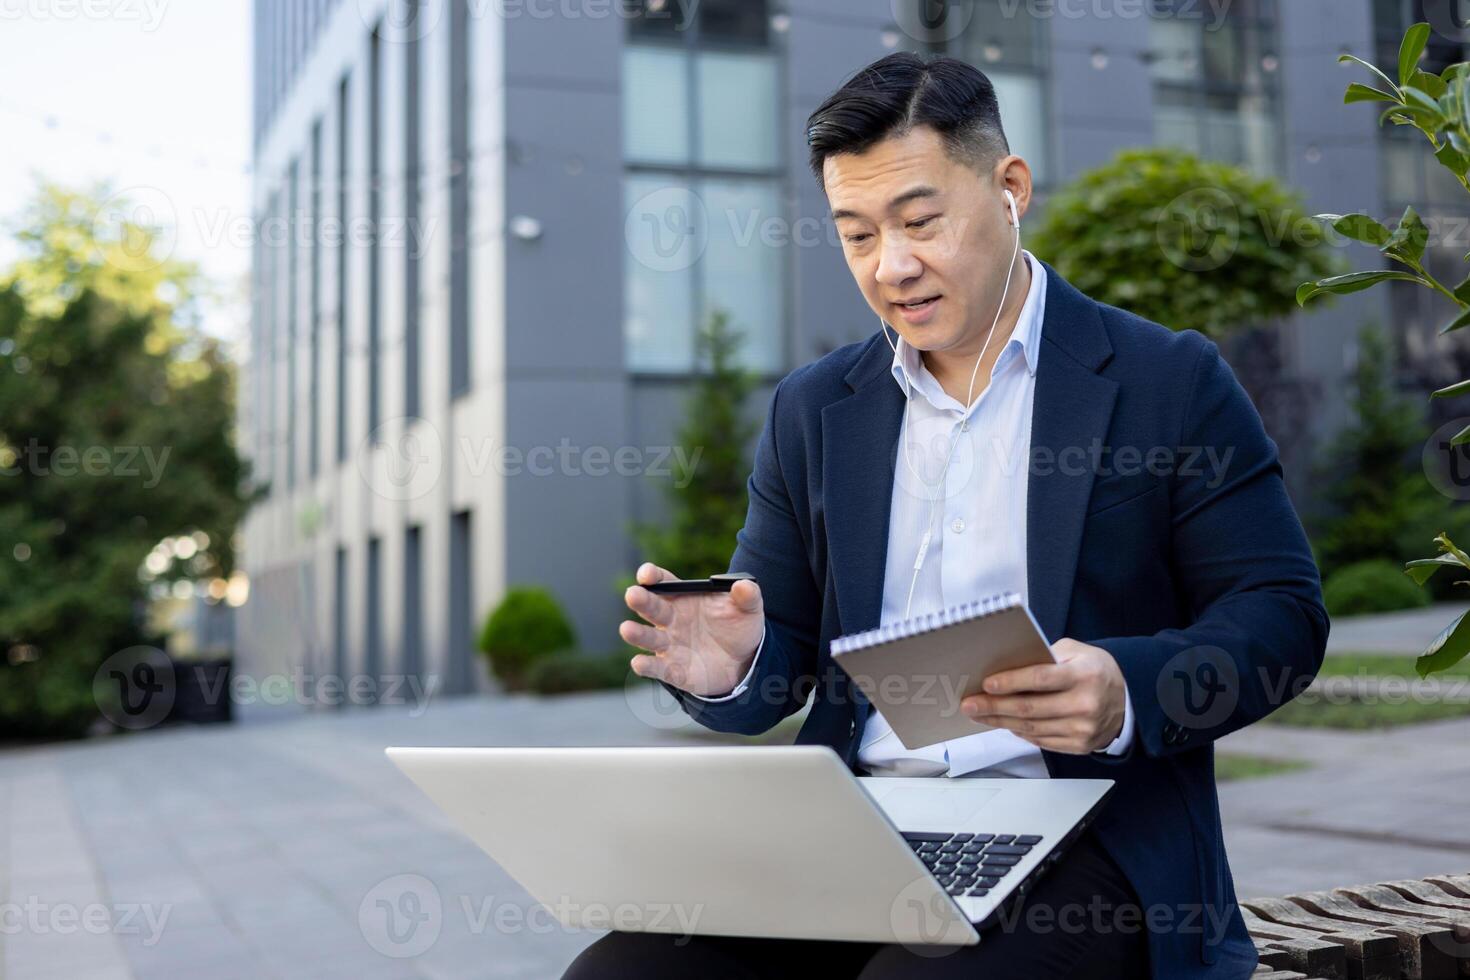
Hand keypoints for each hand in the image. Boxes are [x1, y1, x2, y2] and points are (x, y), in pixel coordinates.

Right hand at [621, 563, 764, 696]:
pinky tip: (639, 663)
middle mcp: (670, 619)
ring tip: (627, 630)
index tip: (646, 574)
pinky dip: (646, 666)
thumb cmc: (739, 628)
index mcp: (683, 597)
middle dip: (640, 600)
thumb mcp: (748, 609)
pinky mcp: (672, 669)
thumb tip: (744, 586)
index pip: (662, 582)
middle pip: (650, 607)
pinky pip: (656, 668)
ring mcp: (669, 644)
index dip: (651, 576)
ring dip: (636, 633)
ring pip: (647, 637)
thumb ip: (747, 595)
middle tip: (633, 594)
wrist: (743, 662)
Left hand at [960, 638, 1126, 753]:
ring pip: (1031, 728)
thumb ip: (1045, 657)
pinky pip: (1041, 741)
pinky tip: (1003, 724)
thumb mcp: (1076, 652)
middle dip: (994, 706)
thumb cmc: (1095, 671)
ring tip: (979, 714)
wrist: (1127, 701)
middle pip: (1030, 708)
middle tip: (970, 704)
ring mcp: (1083, 729)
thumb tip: (1007, 666)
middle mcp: (1085, 704)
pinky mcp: (1080, 746)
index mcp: (1084, 675)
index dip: (1011, 682)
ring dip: (1000, 721)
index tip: (987, 684)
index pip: (1040, 679)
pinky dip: (1019, 732)